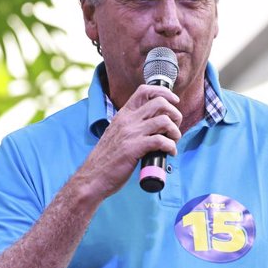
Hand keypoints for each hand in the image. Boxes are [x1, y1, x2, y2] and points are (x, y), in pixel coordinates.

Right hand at [79, 84, 182, 198]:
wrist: (93, 176)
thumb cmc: (107, 158)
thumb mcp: (117, 133)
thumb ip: (132, 125)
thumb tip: (155, 122)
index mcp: (123, 114)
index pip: (144, 91)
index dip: (164, 93)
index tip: (174, 101)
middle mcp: (127, 120)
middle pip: (160, 103)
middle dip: (175, 114)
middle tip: (175, 127)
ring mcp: (130, 133)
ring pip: (164, 121)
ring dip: (175, 132)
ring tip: (173, 141)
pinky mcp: (134, 148)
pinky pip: (161, 141)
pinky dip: (171, 147)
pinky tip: (169, 152)